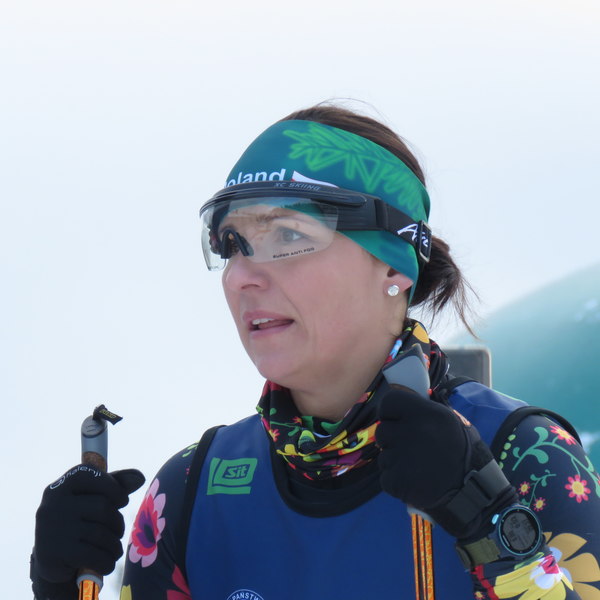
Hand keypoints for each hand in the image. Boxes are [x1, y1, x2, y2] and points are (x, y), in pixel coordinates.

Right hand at [31, 465, 144, 599]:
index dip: (115, 489)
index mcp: (63, 484)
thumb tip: (140, 478)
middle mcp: (53, 503)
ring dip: (114, 544)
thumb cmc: (79, 518)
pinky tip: (108, 562)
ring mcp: (52, 528)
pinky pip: (93, 556)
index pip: (94, 477)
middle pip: (102, 507)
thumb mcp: (94, 496)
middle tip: (119, 531)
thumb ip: (116, 484)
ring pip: (100, 533)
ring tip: (115, 548)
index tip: (122, 501)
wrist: (49, 557)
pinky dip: (107, 561)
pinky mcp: (55, 554)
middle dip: (117, 521)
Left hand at [376, 386, 514, 538]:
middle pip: (382, 430)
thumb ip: (426, 412)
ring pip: (384, 456)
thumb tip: (406, 404)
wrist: (475, 494)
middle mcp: (412, 431)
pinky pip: (386, 477)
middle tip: (410, 450)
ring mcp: (403, 457)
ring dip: (395, 462)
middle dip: (392, 440)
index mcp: (426, 413)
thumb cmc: (465, 455)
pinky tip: (416, 483)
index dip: (389, 412)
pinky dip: (396, 482)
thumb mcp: (452, 422)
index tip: (396, 420)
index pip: (389, 401)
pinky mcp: (398, 481)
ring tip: (419, 469)